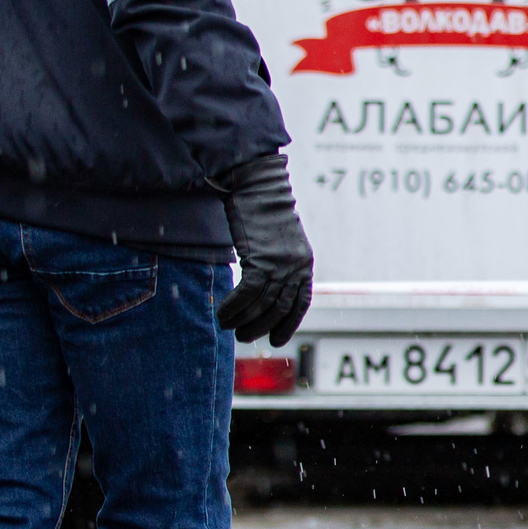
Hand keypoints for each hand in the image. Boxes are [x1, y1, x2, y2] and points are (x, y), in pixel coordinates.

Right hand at [213, 153, 313, 345]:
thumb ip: (279, 264)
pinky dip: (234, 306)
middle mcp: (297, 267)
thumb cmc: (264, 213)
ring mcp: (281, 263)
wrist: (259, 188)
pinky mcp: (262, 258)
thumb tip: (266, 289)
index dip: (289, 324)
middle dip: (261, 326)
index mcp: (305, 264)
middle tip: (243, 336)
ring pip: (262, 304)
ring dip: (243, 320)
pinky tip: (222, 313)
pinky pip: (247, 293)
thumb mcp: (280, 242)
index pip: (301, 304)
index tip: (276, 340)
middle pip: (280, 308)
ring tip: (228, 327)